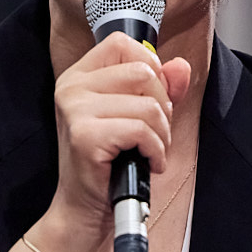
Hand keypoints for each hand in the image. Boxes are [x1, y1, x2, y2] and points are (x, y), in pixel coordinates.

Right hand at [43, 33, 193, 251]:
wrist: (84, 208)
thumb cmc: (109, 162)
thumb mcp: (135, 116)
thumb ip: (161, 87)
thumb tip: (180, 66)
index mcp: (78, 76)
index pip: (122, 43)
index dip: (149, 65)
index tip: (150, 97)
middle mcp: (71, 88)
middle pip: (143, 72)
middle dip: (162, 106)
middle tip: (153, 133)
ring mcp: (75, 110)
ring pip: (149, 105)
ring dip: (162, 134)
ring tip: (150, 151)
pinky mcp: (85, 135)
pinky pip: (142, 130)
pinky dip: (156, 150)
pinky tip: (147, 162)